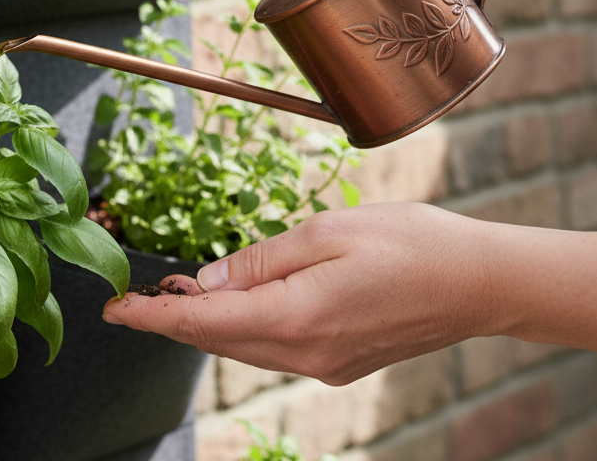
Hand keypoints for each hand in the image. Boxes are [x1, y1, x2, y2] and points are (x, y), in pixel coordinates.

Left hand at [101, 203, 500, 384]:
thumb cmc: (411, 242)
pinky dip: (247, 327)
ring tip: (183, 289)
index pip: (202, 323)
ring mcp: (326, 366)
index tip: (114, 309)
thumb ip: (261, 260)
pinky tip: (243, 300)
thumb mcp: (326, 232)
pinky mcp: (342, 364)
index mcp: (297, 317)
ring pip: (245, 347)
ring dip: (209, 323)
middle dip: (174, 319)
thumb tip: (207, 282)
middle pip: (217, 341)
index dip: (152, 316)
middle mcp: (306, 354)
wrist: (482, 282)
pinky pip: (276, 348)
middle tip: (142, 291)